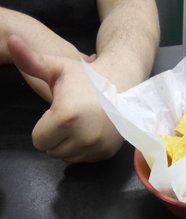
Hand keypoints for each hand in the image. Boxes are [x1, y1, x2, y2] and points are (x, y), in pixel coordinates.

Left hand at [8, 35, 122, 162]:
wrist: (122, 84)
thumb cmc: (86, 77)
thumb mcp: (57, 67)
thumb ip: (31, 61)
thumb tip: (12, 41)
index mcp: (65, 117)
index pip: (38, 141)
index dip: (42, 127)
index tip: (53, 113)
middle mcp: (83, 136)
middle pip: (52, 151)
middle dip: (54, 137)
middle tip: (67, 118)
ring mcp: (97, 146)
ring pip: (68, 157)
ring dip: (68, 144)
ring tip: (78, 124)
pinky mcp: (107, 152)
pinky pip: (85, 159)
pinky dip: (84, 149)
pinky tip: (90, 131)